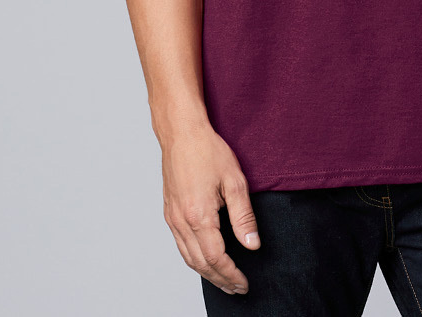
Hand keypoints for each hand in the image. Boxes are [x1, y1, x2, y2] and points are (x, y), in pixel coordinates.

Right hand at [160, 125, 260, 295]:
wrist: (181, 133)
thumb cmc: (208, 151)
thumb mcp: (234, 181)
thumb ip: (243, 216)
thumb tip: (252, 244)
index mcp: (199, 216)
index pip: (216, 258)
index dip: (231, 274)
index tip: (244, 283)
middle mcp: (181, 222)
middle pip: (200, 264)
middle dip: (220, 280)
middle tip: (237, 288)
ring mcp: (172, 219)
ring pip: (188, 258)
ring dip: (206, 273)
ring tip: (224, 280)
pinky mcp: (169, 213)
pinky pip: (180, 245)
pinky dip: (194, 259)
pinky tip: (205, 259)